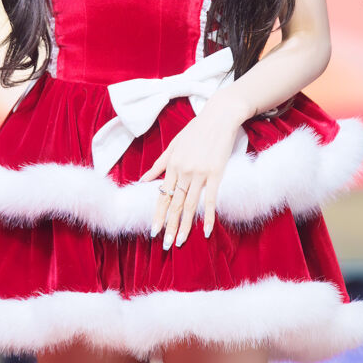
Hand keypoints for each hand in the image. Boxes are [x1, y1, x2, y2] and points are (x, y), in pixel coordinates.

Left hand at [139, 93, 244, 249]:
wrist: (219, 117)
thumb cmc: (196, 130)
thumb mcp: (173, 145)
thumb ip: (159, 164)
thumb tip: (143, 180)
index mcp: (172, 165)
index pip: (163, 196)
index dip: (159, 215)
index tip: (154, 231)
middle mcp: (183, 171)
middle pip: (175, 204)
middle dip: (169, 226)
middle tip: (165, 245)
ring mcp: (200, 173)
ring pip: (190, 205)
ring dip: (185, 226)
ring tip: (181, 242)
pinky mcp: (216, 173)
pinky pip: (211, 199)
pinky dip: (209, 216)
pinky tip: (207, 231)